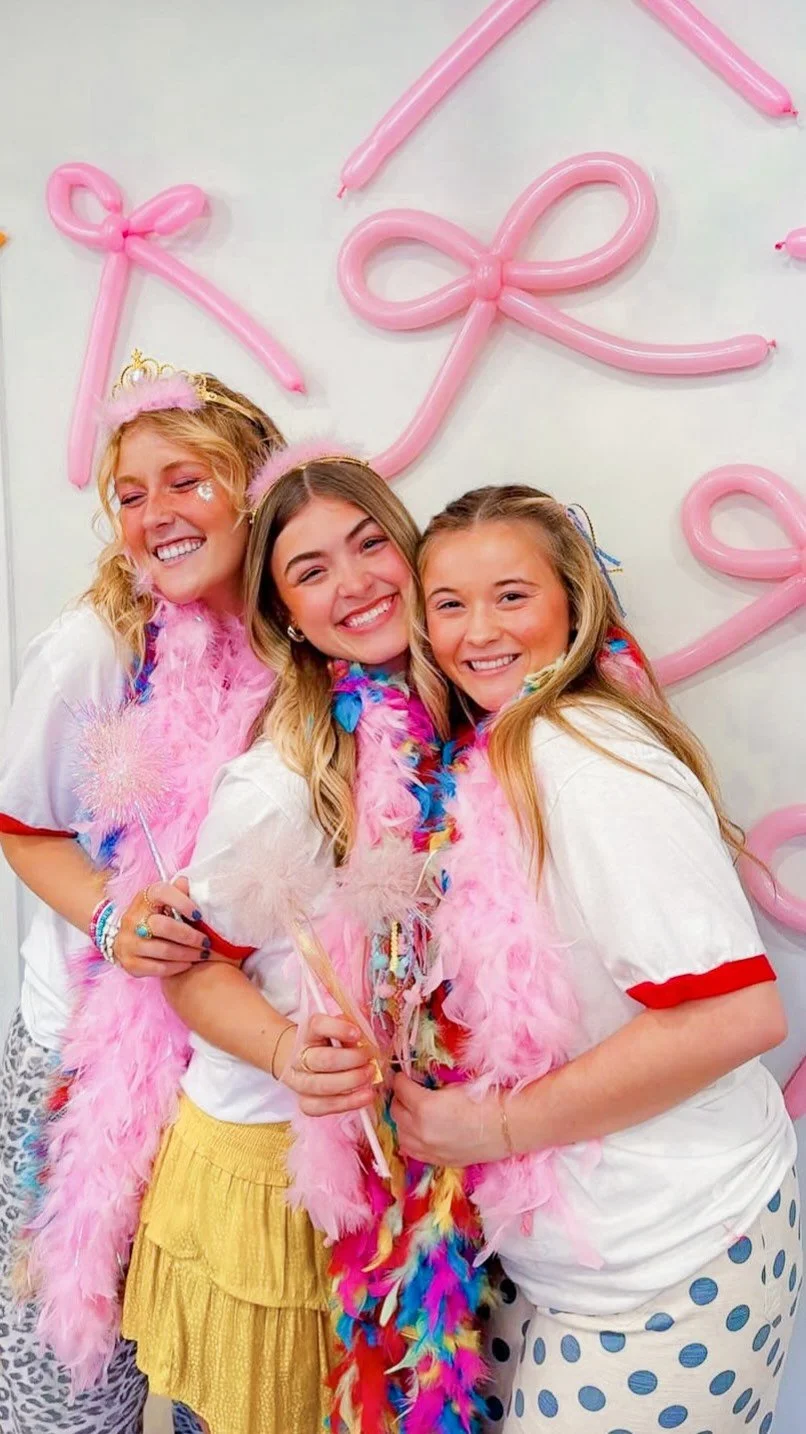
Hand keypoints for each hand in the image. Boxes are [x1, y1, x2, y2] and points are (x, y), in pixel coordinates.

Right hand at [114, 877, 210, 977]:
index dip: (182, 902)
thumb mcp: (165, 901)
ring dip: (188, 954)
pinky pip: (158, 968)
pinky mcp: (129, 963)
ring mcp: (128, 942)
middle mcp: (132, 919)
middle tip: (206, 942)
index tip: (199, 915)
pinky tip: (188, 963)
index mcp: (144, 898)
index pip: (162, 893)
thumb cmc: (155, 916)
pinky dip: (177, 967)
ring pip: (163, 950)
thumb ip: (179, 893)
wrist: (129, 939)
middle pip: (163, 926)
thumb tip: (188, 883)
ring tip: (203, 954)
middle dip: (189, 935)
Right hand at [281, 1013, 377, 1115]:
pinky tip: (364, 1096)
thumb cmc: (329, 1045)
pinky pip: (322, 1107)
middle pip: (323, 1059)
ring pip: (322, 1085)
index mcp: (308, 1033)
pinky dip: (347, 1103)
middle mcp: (299, 1057)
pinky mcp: (305, 1102)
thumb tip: (365, 1037)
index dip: (338, 1028)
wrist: (305, 1063)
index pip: (317, 1025)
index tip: (357, 1033)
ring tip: (370, 1077)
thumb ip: (351, 1032)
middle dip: (351, 1060)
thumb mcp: (340, 1032)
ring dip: (351, 1082)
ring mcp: (300, 1082)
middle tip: (370, 1059)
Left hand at [391, 1072, 505, 1166]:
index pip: (400, 1089)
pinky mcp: (440, 1161)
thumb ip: (432, 1086)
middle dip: (400, 1098)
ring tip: (413, 1112)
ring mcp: (430, 1150)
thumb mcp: (454, 1085)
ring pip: (401, 1134)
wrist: (511, 1125)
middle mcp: (421, 1131)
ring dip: (403, 1121)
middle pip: (396, 1111)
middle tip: (408, 1091)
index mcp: (424, 1107)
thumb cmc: (487, 1097)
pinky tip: (420, 1131)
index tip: (404, 1075)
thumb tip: (419, 1083)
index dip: (401, 1079)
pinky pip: (413, 1151)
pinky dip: (412, 1139)